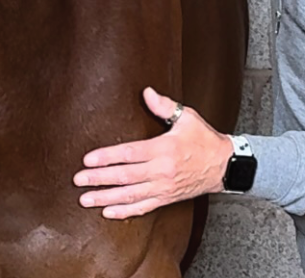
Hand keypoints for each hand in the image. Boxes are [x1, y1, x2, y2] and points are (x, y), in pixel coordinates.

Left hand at [73, 87, 233, 218]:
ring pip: (130, 195)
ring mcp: (163, 188)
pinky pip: (143, 208)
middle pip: (125, 176)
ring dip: (105, 198)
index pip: (129, 154)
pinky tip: (107, 212)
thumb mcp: (187, 118)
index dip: (107, 157)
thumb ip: (164, 106)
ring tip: (85, 199)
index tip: (88, 159)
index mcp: (164, 149)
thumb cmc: (205, 140)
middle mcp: (162, 171)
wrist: (226, 166)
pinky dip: (124, 212)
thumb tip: (147, 92)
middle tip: (78, 180)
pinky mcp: (166, 198)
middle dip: (99, 179)